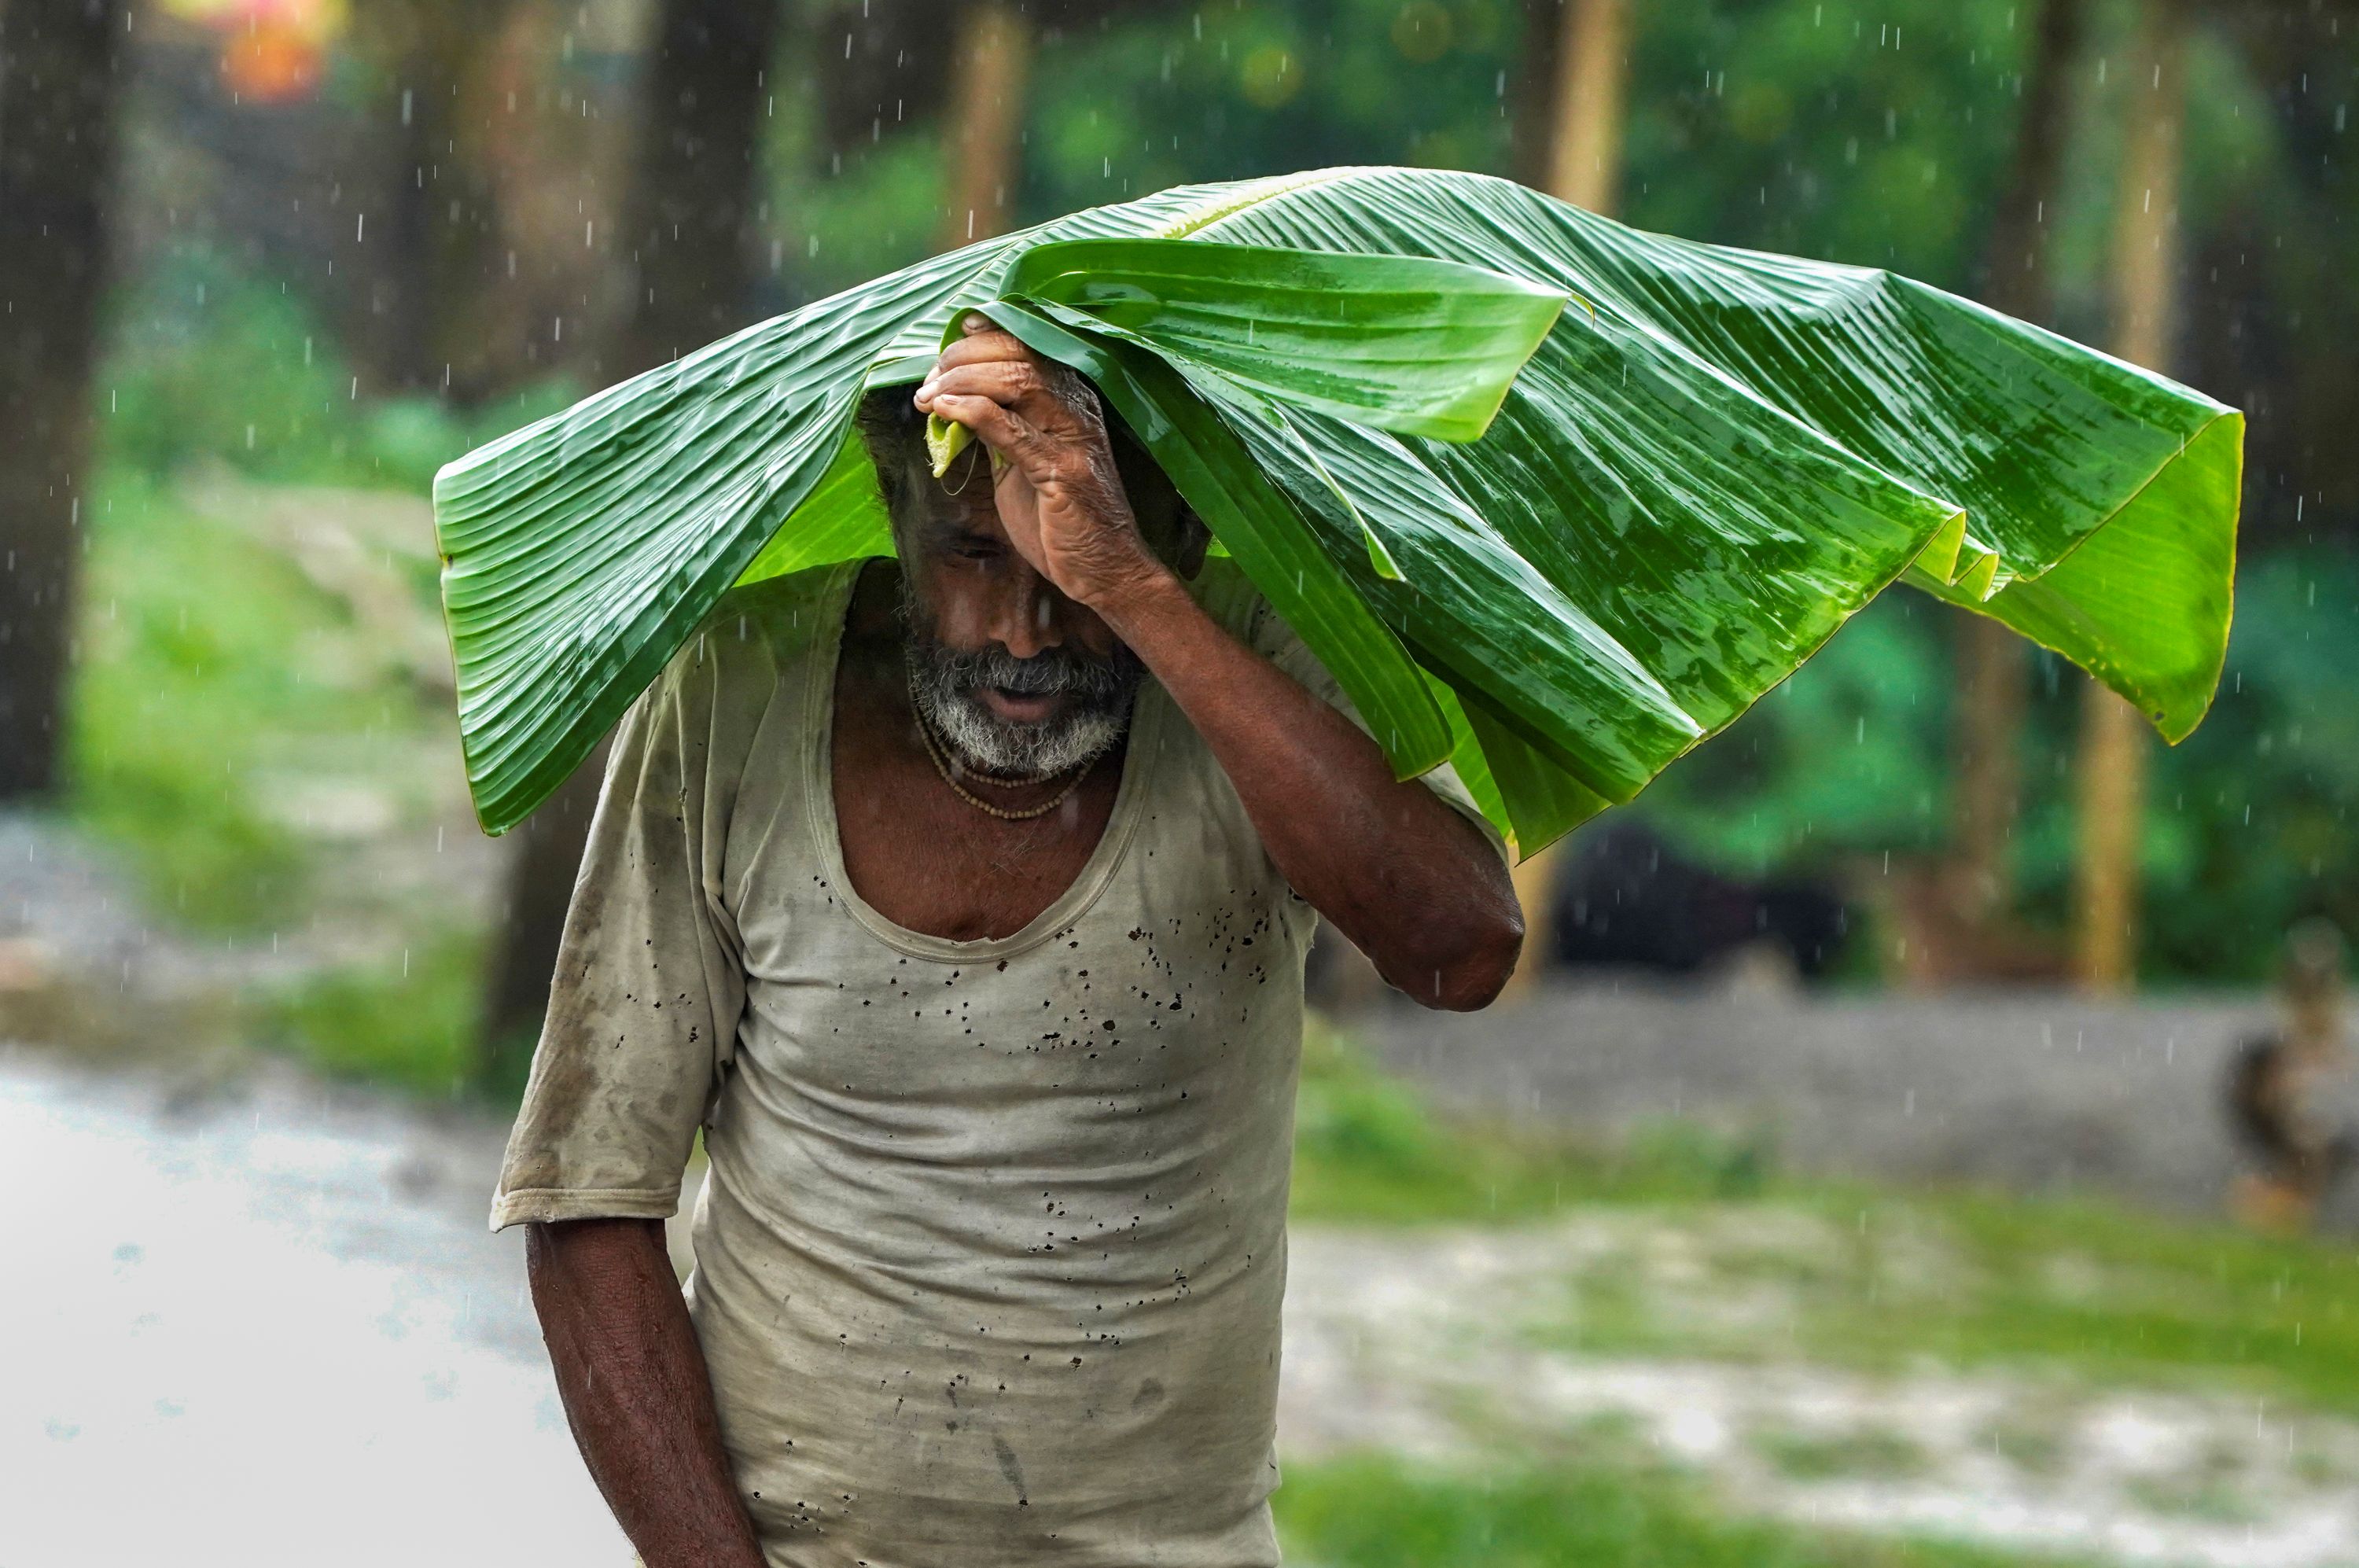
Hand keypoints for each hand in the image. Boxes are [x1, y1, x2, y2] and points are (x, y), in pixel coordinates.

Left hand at [912, 316, 1168, 609]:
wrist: (1104, 570)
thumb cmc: (1061, 520)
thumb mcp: (1021, 463)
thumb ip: (998, 429)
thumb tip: (954, 400)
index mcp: (1071, 399)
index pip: (1025, 345)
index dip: (981, 337)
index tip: (946, 346)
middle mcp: (1077, 407)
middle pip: (1018, 354)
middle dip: (962, 358)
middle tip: (928, 380)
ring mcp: (1073, 436)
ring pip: (1016, 380)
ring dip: (962, 381)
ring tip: (929, 397)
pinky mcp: (1062, 469)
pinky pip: (1012, 428)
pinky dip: (972, 412)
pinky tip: (945, 411)